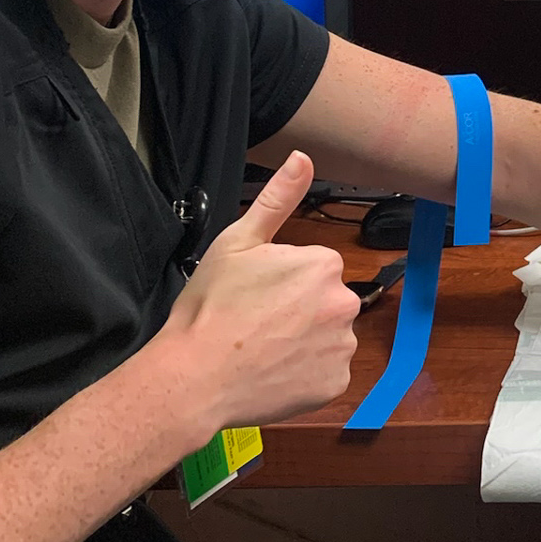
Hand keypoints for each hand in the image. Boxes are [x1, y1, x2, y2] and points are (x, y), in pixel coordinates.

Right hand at [158, 152, 360, 438]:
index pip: (314, 266)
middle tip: (257, 323)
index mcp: (324, 264)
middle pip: (325, 300)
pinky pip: (326, 372)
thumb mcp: (238, 242)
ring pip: (327, 337)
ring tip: (262, 350)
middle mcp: (345, 303)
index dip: (281, 280)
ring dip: (305, 342)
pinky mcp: (335, 384)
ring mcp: (342, 347)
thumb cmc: (211, 307)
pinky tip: (273, 373)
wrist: (195, 378)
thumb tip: (303, 157)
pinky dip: (306, 374)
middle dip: (299, 309)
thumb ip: (278, 198)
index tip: (254, 294)